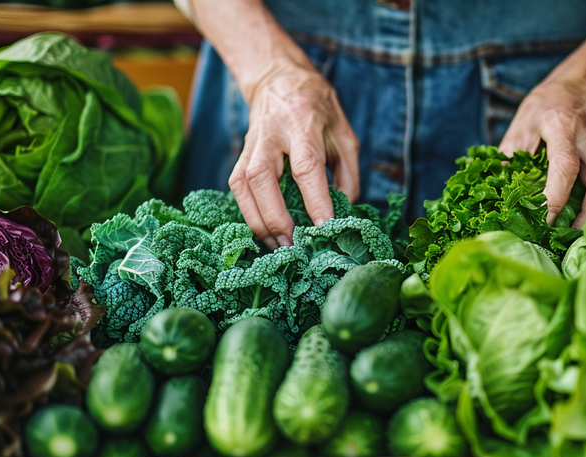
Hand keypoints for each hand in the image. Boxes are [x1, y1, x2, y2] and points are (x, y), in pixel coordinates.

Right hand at [228, 63, 359, 248]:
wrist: (277, 80)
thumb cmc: (317, 108)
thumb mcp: (344, 133)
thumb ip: (348, 173)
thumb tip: (343, 211)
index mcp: (303, 124)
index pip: (306, 166)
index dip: (314, 200)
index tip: (324, 227)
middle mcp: (271, 135)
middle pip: (263, 178)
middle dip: (276, 217)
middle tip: (294, 244)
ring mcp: (250, 146)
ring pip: (243, 186)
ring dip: (258, 221)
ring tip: (279, 246)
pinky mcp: (240, 157)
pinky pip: (237, 190)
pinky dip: (249, 214)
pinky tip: (265, 233)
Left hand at [499, 76, 585, 228]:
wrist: (583, 87)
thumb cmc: (547, 106)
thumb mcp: (522, 122)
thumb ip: (511, 154)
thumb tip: (497, 193)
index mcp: (563, 128)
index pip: (565, 166)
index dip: (555, 197)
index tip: (542, 220)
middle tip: (565, 239)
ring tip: (574, 237)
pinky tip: (585, 223)